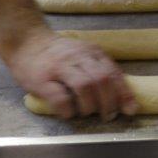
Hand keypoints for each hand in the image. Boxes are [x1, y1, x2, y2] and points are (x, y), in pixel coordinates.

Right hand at [7, 29, 137, 119]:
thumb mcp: (82, 55)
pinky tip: (68, 113)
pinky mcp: (42, 79)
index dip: (124, 93)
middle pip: (102, 79)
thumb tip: (122, 96)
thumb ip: (99, 69)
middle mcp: (78, 57)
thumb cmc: (58, 54)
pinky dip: (68, 109)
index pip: (113, 72)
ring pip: (85, 86)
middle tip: (108, 116)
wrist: (26, 42)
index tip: (131, 109)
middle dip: (109, 102)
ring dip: (90, 106)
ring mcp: (60, 67)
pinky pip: (60, 97)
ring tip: (87, 113)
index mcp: (91, 52)